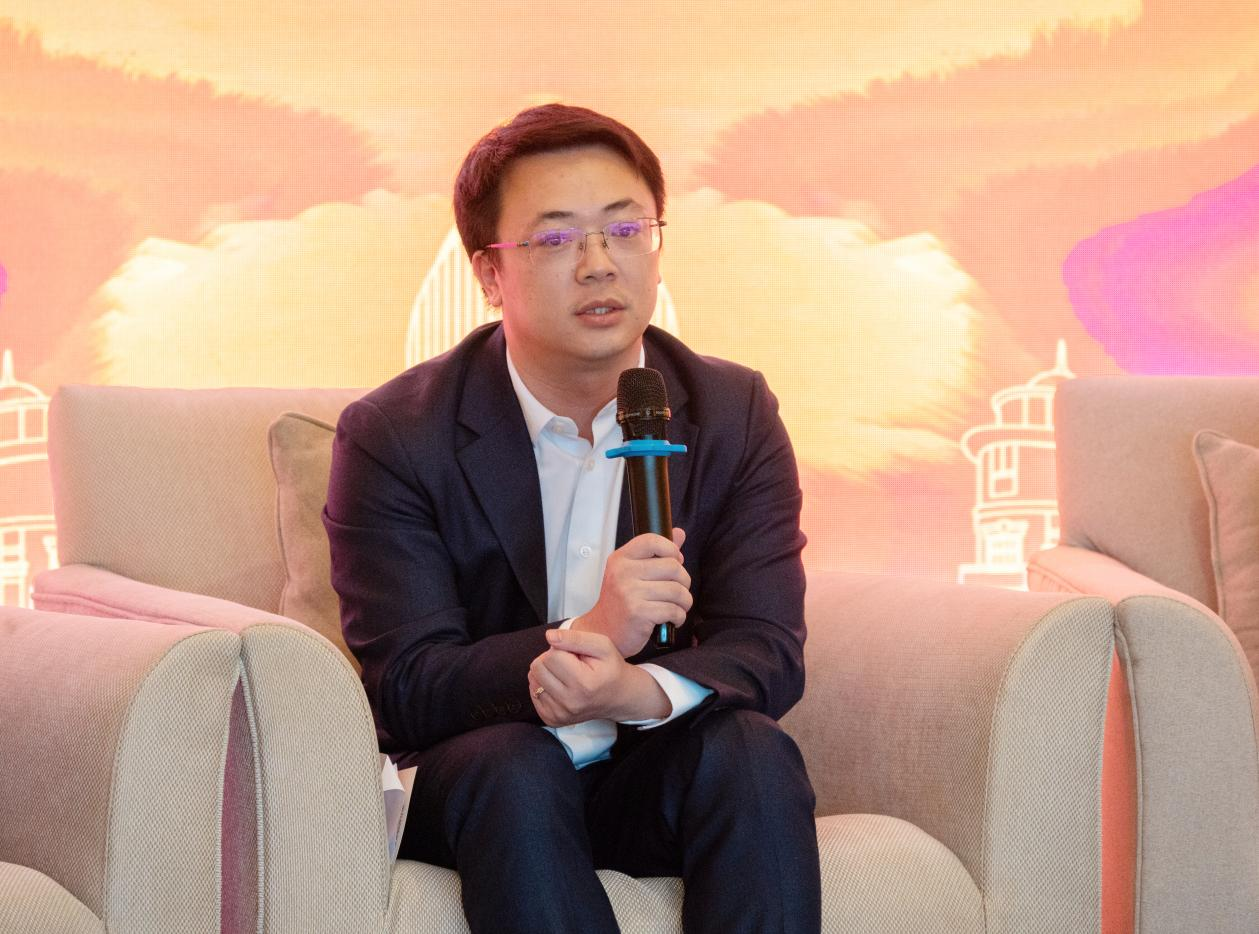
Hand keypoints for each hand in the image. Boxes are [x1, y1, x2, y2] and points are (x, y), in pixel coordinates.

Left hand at [528, 629, 670, 726]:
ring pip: (533, 680)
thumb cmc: (610, 669)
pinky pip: (533, 694)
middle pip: (538, 667)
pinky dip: (543, 686)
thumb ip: (575, 638)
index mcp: (583, 683)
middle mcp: (570, 702)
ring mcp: (560, 714)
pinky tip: (560, 686)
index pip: (551, 656)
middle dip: (551, 659)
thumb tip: (549, 636)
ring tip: (566, 675)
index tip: (575, 655)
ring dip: (547, 673)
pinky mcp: (552, 719)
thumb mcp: (602, 645)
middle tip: (570, 664)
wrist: (618, 697)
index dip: (562, 649)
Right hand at [572, 528, 691, 656]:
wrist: (603, 633)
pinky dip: (679, 616)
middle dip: (684, 581)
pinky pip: (673, 610)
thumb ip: (656, 552)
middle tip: (679, 591)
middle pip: (673, 567)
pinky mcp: (638, 613)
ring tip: (678, 606)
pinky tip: (672, 619)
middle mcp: (623, 572)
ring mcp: (629, 593)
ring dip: (685, 601)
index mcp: (621, 559)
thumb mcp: (632, 572)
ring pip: (677, 590)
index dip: (671, 549)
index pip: (652, 540)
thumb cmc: (620, 602)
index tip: (675, 561)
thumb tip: (679, 533)